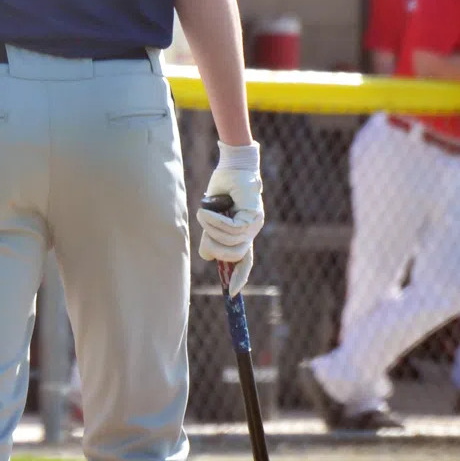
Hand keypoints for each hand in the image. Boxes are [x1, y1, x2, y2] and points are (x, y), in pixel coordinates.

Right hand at [197, 147, 264, 295]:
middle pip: (234, 256)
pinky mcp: (253, 214)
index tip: (232, 294)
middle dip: (215, 248)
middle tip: (204, 230)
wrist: (233, 166)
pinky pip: (231, 228)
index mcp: (244, 234)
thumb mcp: (212, 217)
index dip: (238, 277)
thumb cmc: (222, 188)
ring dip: (212, 229)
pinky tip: (207, 210)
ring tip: (204, 214)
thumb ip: (212, 235)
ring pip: (231, 242)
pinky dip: (215, 221)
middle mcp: (253, 231)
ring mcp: (255, 223)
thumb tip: (208, 256)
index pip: (245, 261)